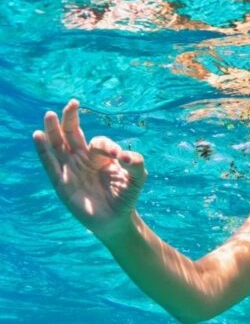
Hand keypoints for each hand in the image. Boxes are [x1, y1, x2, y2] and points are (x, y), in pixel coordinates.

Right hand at [33, 99, 146, 239]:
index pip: (98, 142)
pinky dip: (43, 150)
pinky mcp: (61, 183)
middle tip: (72, 103)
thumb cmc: (126, 197)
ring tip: (49, 115)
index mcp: (100, 155)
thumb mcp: (137, 178)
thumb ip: (136, 164)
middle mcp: (83, 159)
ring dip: (53, 130)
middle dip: (71, 118)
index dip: (105, 146)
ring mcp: (71, 170)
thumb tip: (125, 156)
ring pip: (58, 145)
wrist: (116, 220)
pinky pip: (50, 164)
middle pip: (72, 133)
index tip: (117, 156)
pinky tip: (38, 136)